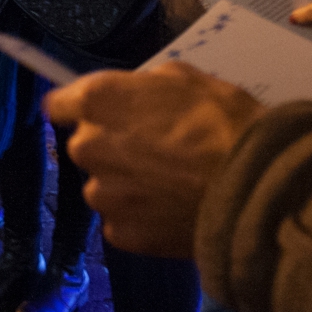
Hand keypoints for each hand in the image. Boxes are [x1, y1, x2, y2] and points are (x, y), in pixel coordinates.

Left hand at [45, 62, 263, 258]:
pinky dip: (140, 215)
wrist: (253, 187)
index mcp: (97, 101)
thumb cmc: (222, 123)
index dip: (76, 107)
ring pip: (103, 184)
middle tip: (153, 148)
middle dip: (110, 144)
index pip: (58, 104)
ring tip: (169, 182)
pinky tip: (171, 208)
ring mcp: (102, 194)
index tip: (96, 113)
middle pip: (84, 145)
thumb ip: (141, 86)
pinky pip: (121, 219)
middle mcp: (88, 147)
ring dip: (125, 182)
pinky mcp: (120, 233)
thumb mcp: (183, 78)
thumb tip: (132, 93)